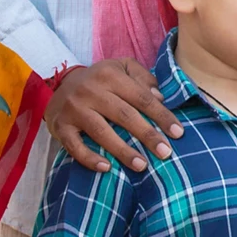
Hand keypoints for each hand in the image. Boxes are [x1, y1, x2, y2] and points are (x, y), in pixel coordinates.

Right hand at [45, 60, 184, 173]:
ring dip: (123, 151)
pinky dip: (90, 158)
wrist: (58, 85)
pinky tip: (107, 168)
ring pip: (101, 131)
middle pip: (124, 115)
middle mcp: (90, 89)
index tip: (178, 133)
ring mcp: (74, 108)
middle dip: (147, 135)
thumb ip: (143, 78)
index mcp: (110, 74)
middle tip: (165, 153)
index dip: (161, 116)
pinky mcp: (61, 125)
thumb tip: (160, 97)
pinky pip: (75, 145)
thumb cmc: (100, 80)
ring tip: (142, 165)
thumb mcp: (121, 68)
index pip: (141, 97)